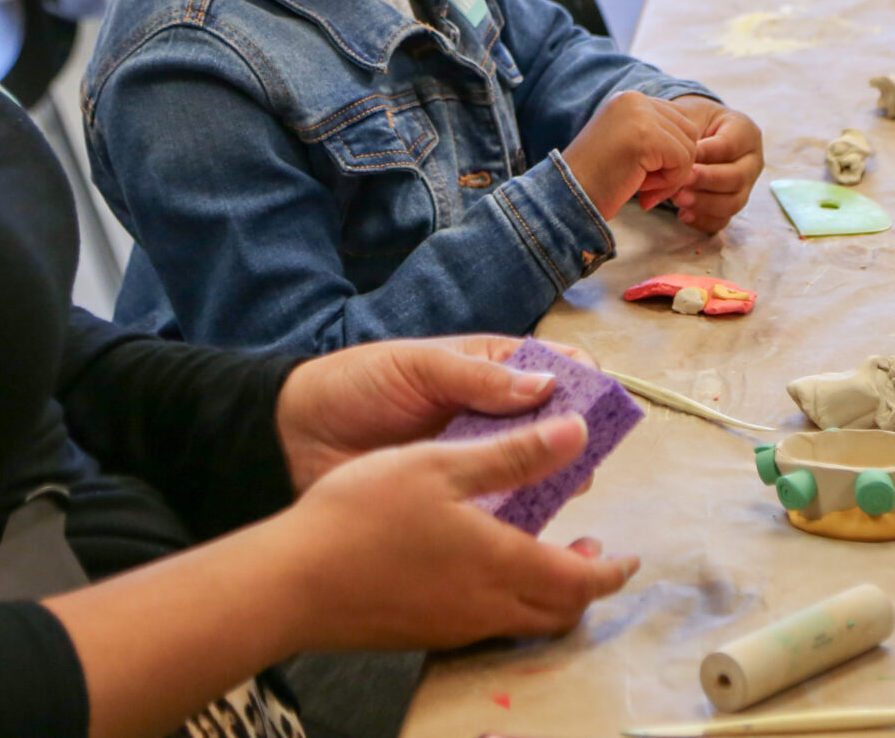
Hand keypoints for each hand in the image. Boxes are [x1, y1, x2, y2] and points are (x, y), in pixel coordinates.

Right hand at [271, 416, 638, 650]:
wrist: (291, 584)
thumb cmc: (364, 513)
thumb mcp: (442, 464)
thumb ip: (515, 455)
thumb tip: (578, 434)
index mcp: (501, 564)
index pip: (580, 583)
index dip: (610, 571)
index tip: (628, 555)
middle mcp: (486, 607)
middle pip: (557, 613)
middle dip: (583, 587)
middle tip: (589, 553)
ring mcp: (452, 628)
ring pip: (520, 622)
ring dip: (544, 593)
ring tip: (539, 555)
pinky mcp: (420, 634)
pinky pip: (484, 624)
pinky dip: (505, 600)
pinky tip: (480, 567)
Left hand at [276, 335, 568, 491]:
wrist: (297, 436)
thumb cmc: (355, 386)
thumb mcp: (415, 368)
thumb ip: (476, 377)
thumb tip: (545, 387)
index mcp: (487, 371)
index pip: (552, 368)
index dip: (581, 381)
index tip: (597, 400)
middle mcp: (492, 417)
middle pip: (556, 426)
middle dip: (578, 438)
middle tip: (583, 455)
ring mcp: (478, 461)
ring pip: (537, 471)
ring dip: (556, 479)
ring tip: (561, 490)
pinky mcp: (459, 502)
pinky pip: (503, 511)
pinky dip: (522, 517)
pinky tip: (531, 525)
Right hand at [561, 91, 701, 219]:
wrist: (567, 198)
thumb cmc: (595, 181)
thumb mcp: (626, 145)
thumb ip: (654, 136)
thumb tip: (694, 145)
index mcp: (628, 99)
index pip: (676, 121)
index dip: (669, 154)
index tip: (644, 177)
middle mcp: (634, 99)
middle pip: (688, 131)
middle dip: (675, 165)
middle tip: (647, 187)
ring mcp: (640, 114)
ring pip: (689, 146)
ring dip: (672, 175)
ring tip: (643, 188)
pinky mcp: (647, 136)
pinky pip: (683, 160)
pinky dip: (669, 183)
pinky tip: (642, 190)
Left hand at [665, 97, 763, 234]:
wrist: (690, 135)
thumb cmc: (691, 121)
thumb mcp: (690, 117)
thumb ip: (688, 136)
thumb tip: (681, 161)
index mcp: (745, 132)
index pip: (730, 145)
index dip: (707, 153)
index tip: (684, 156)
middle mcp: (751, 161)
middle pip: (737, 177)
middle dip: (707, 181)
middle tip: (682, 180)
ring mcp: (745, 186)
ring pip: (733, 203)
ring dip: (704, 203)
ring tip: (678, 198)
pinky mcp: (731, 204)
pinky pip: (722, 220)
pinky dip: (703, 220)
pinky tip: (683, 215)